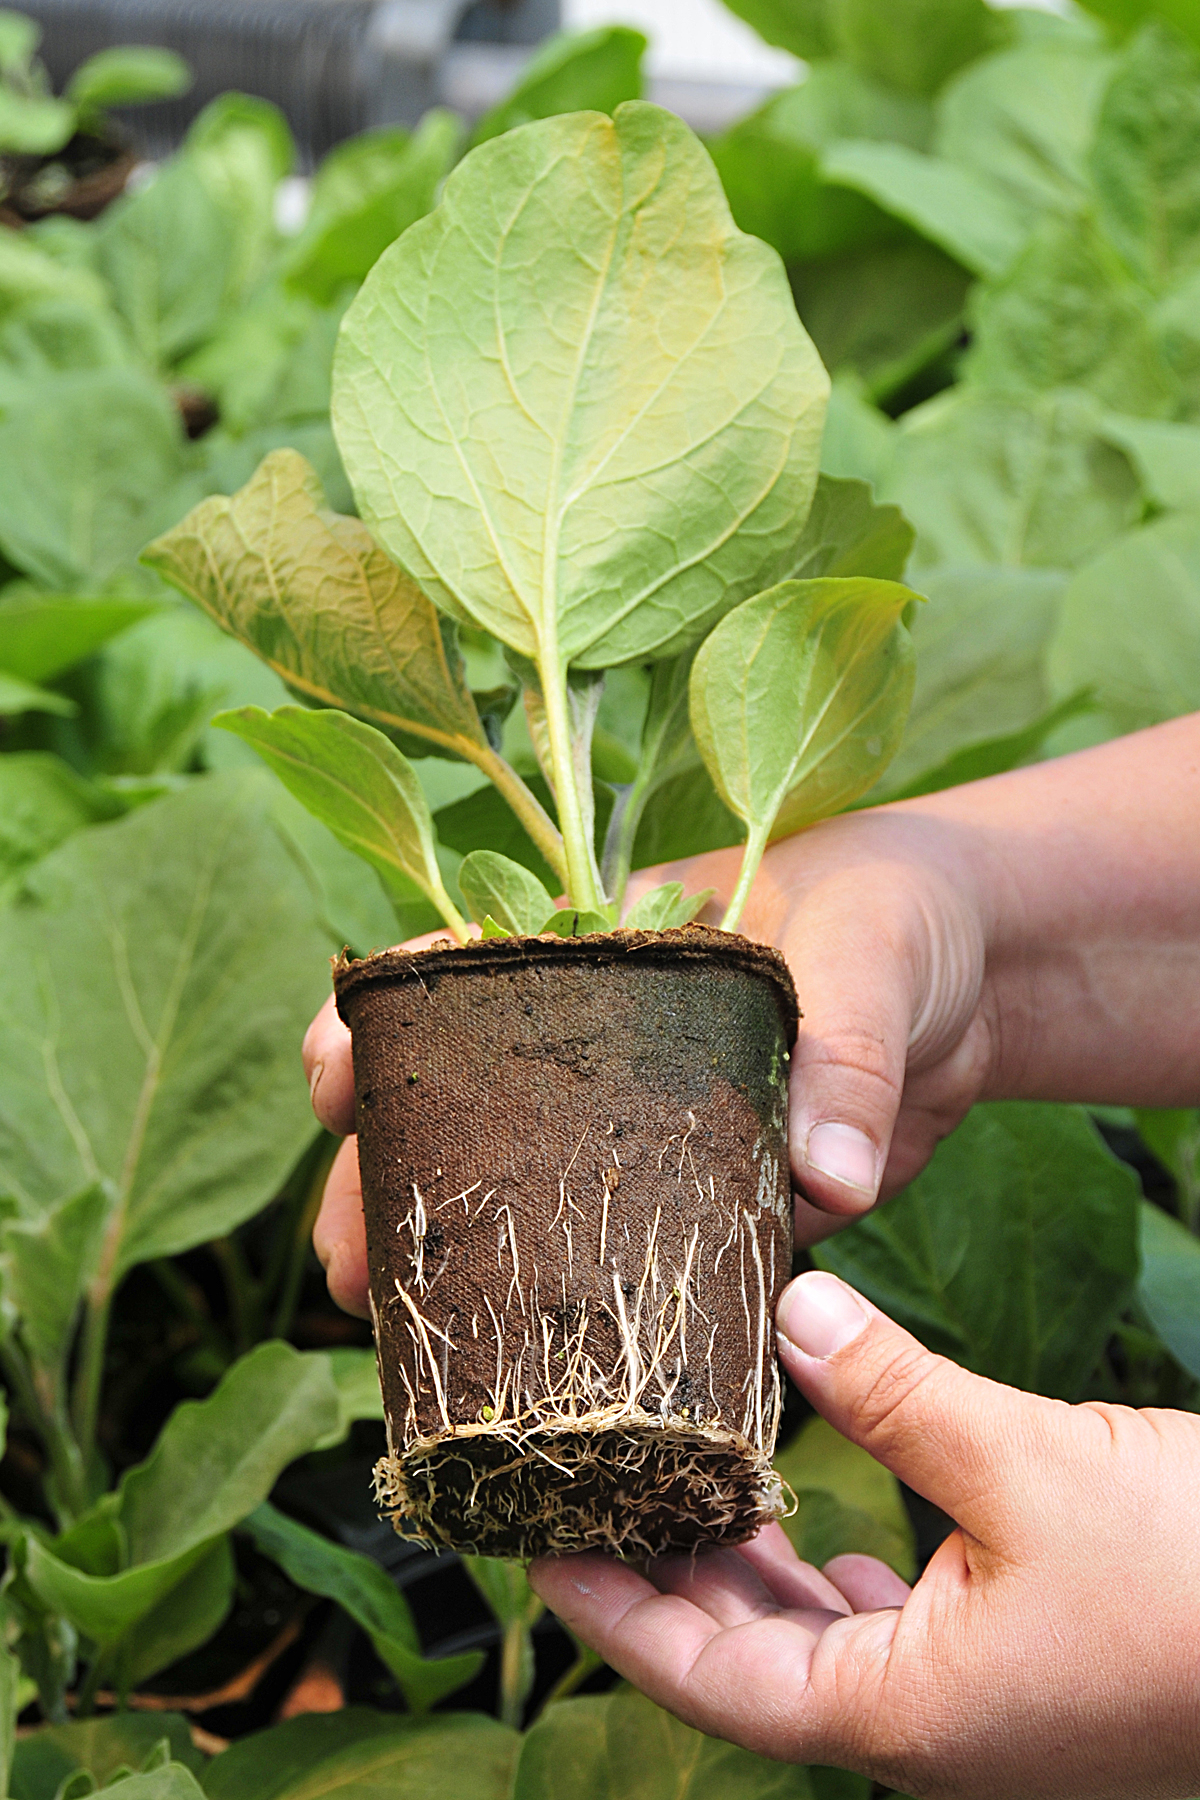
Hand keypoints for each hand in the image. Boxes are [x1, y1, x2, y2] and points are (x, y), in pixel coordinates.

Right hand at [303, 718, 1199, 1305]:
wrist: (986, 984)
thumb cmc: (903, 911)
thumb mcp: (868, 945)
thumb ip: (846, 1046)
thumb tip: (830, 1179)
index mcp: (607, 950)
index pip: (462, 974)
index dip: (380, 1024)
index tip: (334, 1079)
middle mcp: (604, 1048)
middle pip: (465, 1110)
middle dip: (391, 1182)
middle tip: (351, 1268)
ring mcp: (650, 1132)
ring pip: (529, 1198)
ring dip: (461, 1266)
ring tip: (405, 1347)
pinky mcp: (711, 1203)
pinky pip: (634, 1259)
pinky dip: (588, 1313)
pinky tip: (541, 1375)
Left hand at [530, 1270, 1199, 1799]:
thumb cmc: (1195, 1581)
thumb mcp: (1029, 1465)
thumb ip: (895, 1391)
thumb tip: (789, 1314)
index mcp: (901, 1716)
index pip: (701, 1677)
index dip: (608, 1611)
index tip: (532, 1549)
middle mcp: (924, 1730)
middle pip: (746, 1661)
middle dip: (664, 1575)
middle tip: (590, 1487)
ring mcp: (974, 1708)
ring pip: (816, 1642)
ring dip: (747, 1565)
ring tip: (680, 1477)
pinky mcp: (1019, 1669)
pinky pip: (888, 1627)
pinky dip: (831, 1570)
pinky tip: (819, 1519)